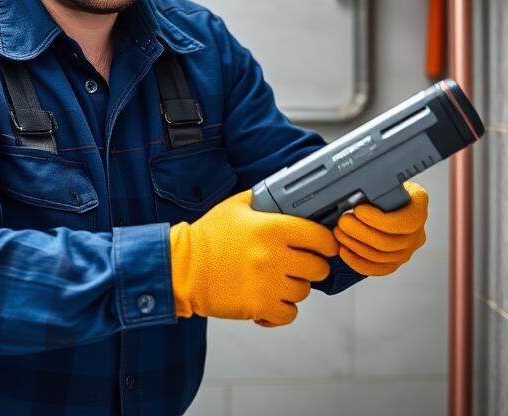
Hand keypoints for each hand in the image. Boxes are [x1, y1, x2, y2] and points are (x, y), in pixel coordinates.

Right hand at [169, 189, 336, 326]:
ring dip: (295, 287)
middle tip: (299, 264)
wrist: (182, 268)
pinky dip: (282, 310)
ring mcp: (267, 284)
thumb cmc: (207, 237)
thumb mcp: (236, 206)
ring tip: (278, 280)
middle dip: (312, 266)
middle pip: (318, 268)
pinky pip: (288, 314)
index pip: (320, 238)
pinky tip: (271, 299)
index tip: (323, 246)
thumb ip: (264, 198)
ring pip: (304, 292)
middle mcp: (274, 256)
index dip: (326, 242)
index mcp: (272, 228)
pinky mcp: (258, 307)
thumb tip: (286, 193)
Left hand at [334, 181, 427, 276]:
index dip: (377, 219)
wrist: (389, 201)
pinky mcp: (396, 262)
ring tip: (339, 233)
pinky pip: (378, 269)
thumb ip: (375, 188)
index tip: (358, 210)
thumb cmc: (384, 190)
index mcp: (418, 207)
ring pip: (381, 257)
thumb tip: (354, 194)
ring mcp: (408, 250)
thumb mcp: (385, 181)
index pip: (402, 222)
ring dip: (355, 246)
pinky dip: (358, 262)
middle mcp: (418, 232)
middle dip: (360, 233)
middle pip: (388, 243)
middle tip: (342, 222)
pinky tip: (345, 250)